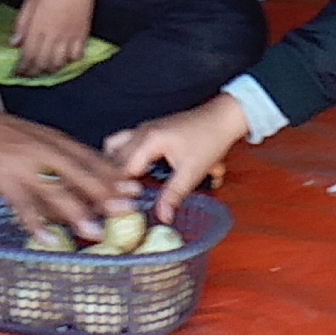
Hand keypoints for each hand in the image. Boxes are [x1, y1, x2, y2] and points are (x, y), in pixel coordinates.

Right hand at [0, 110, 131, 235]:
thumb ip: (57, 156)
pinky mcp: (4, 180)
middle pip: (80, 174)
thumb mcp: (35, 138)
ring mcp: (24, 166)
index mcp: (54, 140)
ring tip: (95, 232)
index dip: (112, 174)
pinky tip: (48, 239)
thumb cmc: (0, 134)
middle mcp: (44, 151)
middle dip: (105, 193)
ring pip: (55, 191)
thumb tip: (82, 180)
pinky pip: (22, 205)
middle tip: (127, 209)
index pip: (90, 158)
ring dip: (77, 213)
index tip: (133, 188)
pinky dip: (36, 224)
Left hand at [12, 0, 100, 76]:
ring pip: (58, 63)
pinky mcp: (82, 36)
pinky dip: (68, 62)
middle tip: (28, 75)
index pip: (27, 55)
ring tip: (43, 70)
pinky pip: (75, 57)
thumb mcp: (29, 2)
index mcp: (37, 27)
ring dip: (49, 70)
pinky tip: (63, 59)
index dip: (21, 68)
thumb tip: (14, 44)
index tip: (17, 73)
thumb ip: (21, 24)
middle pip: (42, 63)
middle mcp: (53, 36)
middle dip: (33, 72)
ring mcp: (68, 37)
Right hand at [103, 94, 251, 224]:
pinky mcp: (149, 130)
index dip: (121, 189)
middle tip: (120, 200)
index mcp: (148, 140)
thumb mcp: (191, 172)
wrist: (222, 118)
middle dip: (114, 179)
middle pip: (113, 157)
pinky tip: (133, 173)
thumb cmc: (209, 140)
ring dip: (115, 165)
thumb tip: (162, 216)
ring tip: (123, 186)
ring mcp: (143, 128)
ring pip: (114, 146)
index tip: (123, 205)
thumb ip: (173, 195)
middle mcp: (141, 131)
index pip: (122, 169)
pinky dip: (122, 157)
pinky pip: (125, 142)